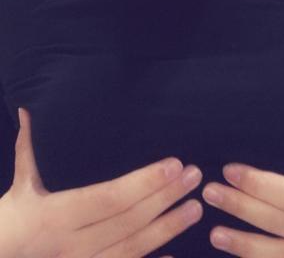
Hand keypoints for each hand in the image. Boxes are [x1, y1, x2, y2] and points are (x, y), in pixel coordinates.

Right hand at [0, 107, 202, 257]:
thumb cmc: (13, 218)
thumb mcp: (20, 184)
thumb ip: (28, 147)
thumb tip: (28, 110)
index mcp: (55, 215)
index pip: (108, 198)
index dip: (143, 183)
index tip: (173, 164)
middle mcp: (71, 245)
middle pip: (128, 222)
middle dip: (165, 198)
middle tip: (194, 177)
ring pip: (132, 250)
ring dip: (168, 229)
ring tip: (195, 207)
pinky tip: (176, 256)